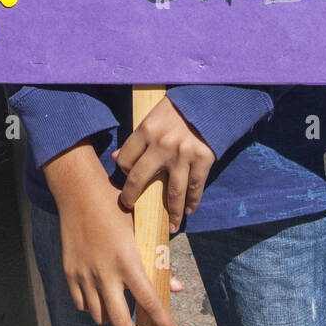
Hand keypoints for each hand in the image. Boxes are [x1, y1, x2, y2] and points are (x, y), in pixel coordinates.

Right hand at [43, 141, 181, 325]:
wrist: (79, 193)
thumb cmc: (116, 206)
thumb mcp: (141, 230)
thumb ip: (158, 261)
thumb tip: (175, 286)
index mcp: (127, 261)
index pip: (149, 302)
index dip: (163, 323)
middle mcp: (105, 273)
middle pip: (120, 323)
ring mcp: (85, 275)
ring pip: (100, 316)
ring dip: (114, 320)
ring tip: (123, 315)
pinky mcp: (70, 273)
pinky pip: (82, 304)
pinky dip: (93, 307)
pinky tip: (101, 300)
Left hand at [113, 96, 214, 230]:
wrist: (209, 99)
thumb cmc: (177, 109)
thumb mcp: (152, 116)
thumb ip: (137, 138)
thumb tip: (116, 158)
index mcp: (147, 130)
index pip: (125, 159)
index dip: (123, 170)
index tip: (127, 176)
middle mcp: (163, 144)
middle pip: (140, 179)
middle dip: (132, 196)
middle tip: (130, 205)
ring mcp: (184, 154)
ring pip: (172, 192)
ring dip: (171, 213)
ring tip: (170, 226)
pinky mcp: (203, 159)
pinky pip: (195, 188)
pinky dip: (192, 202)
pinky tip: (189, 211)